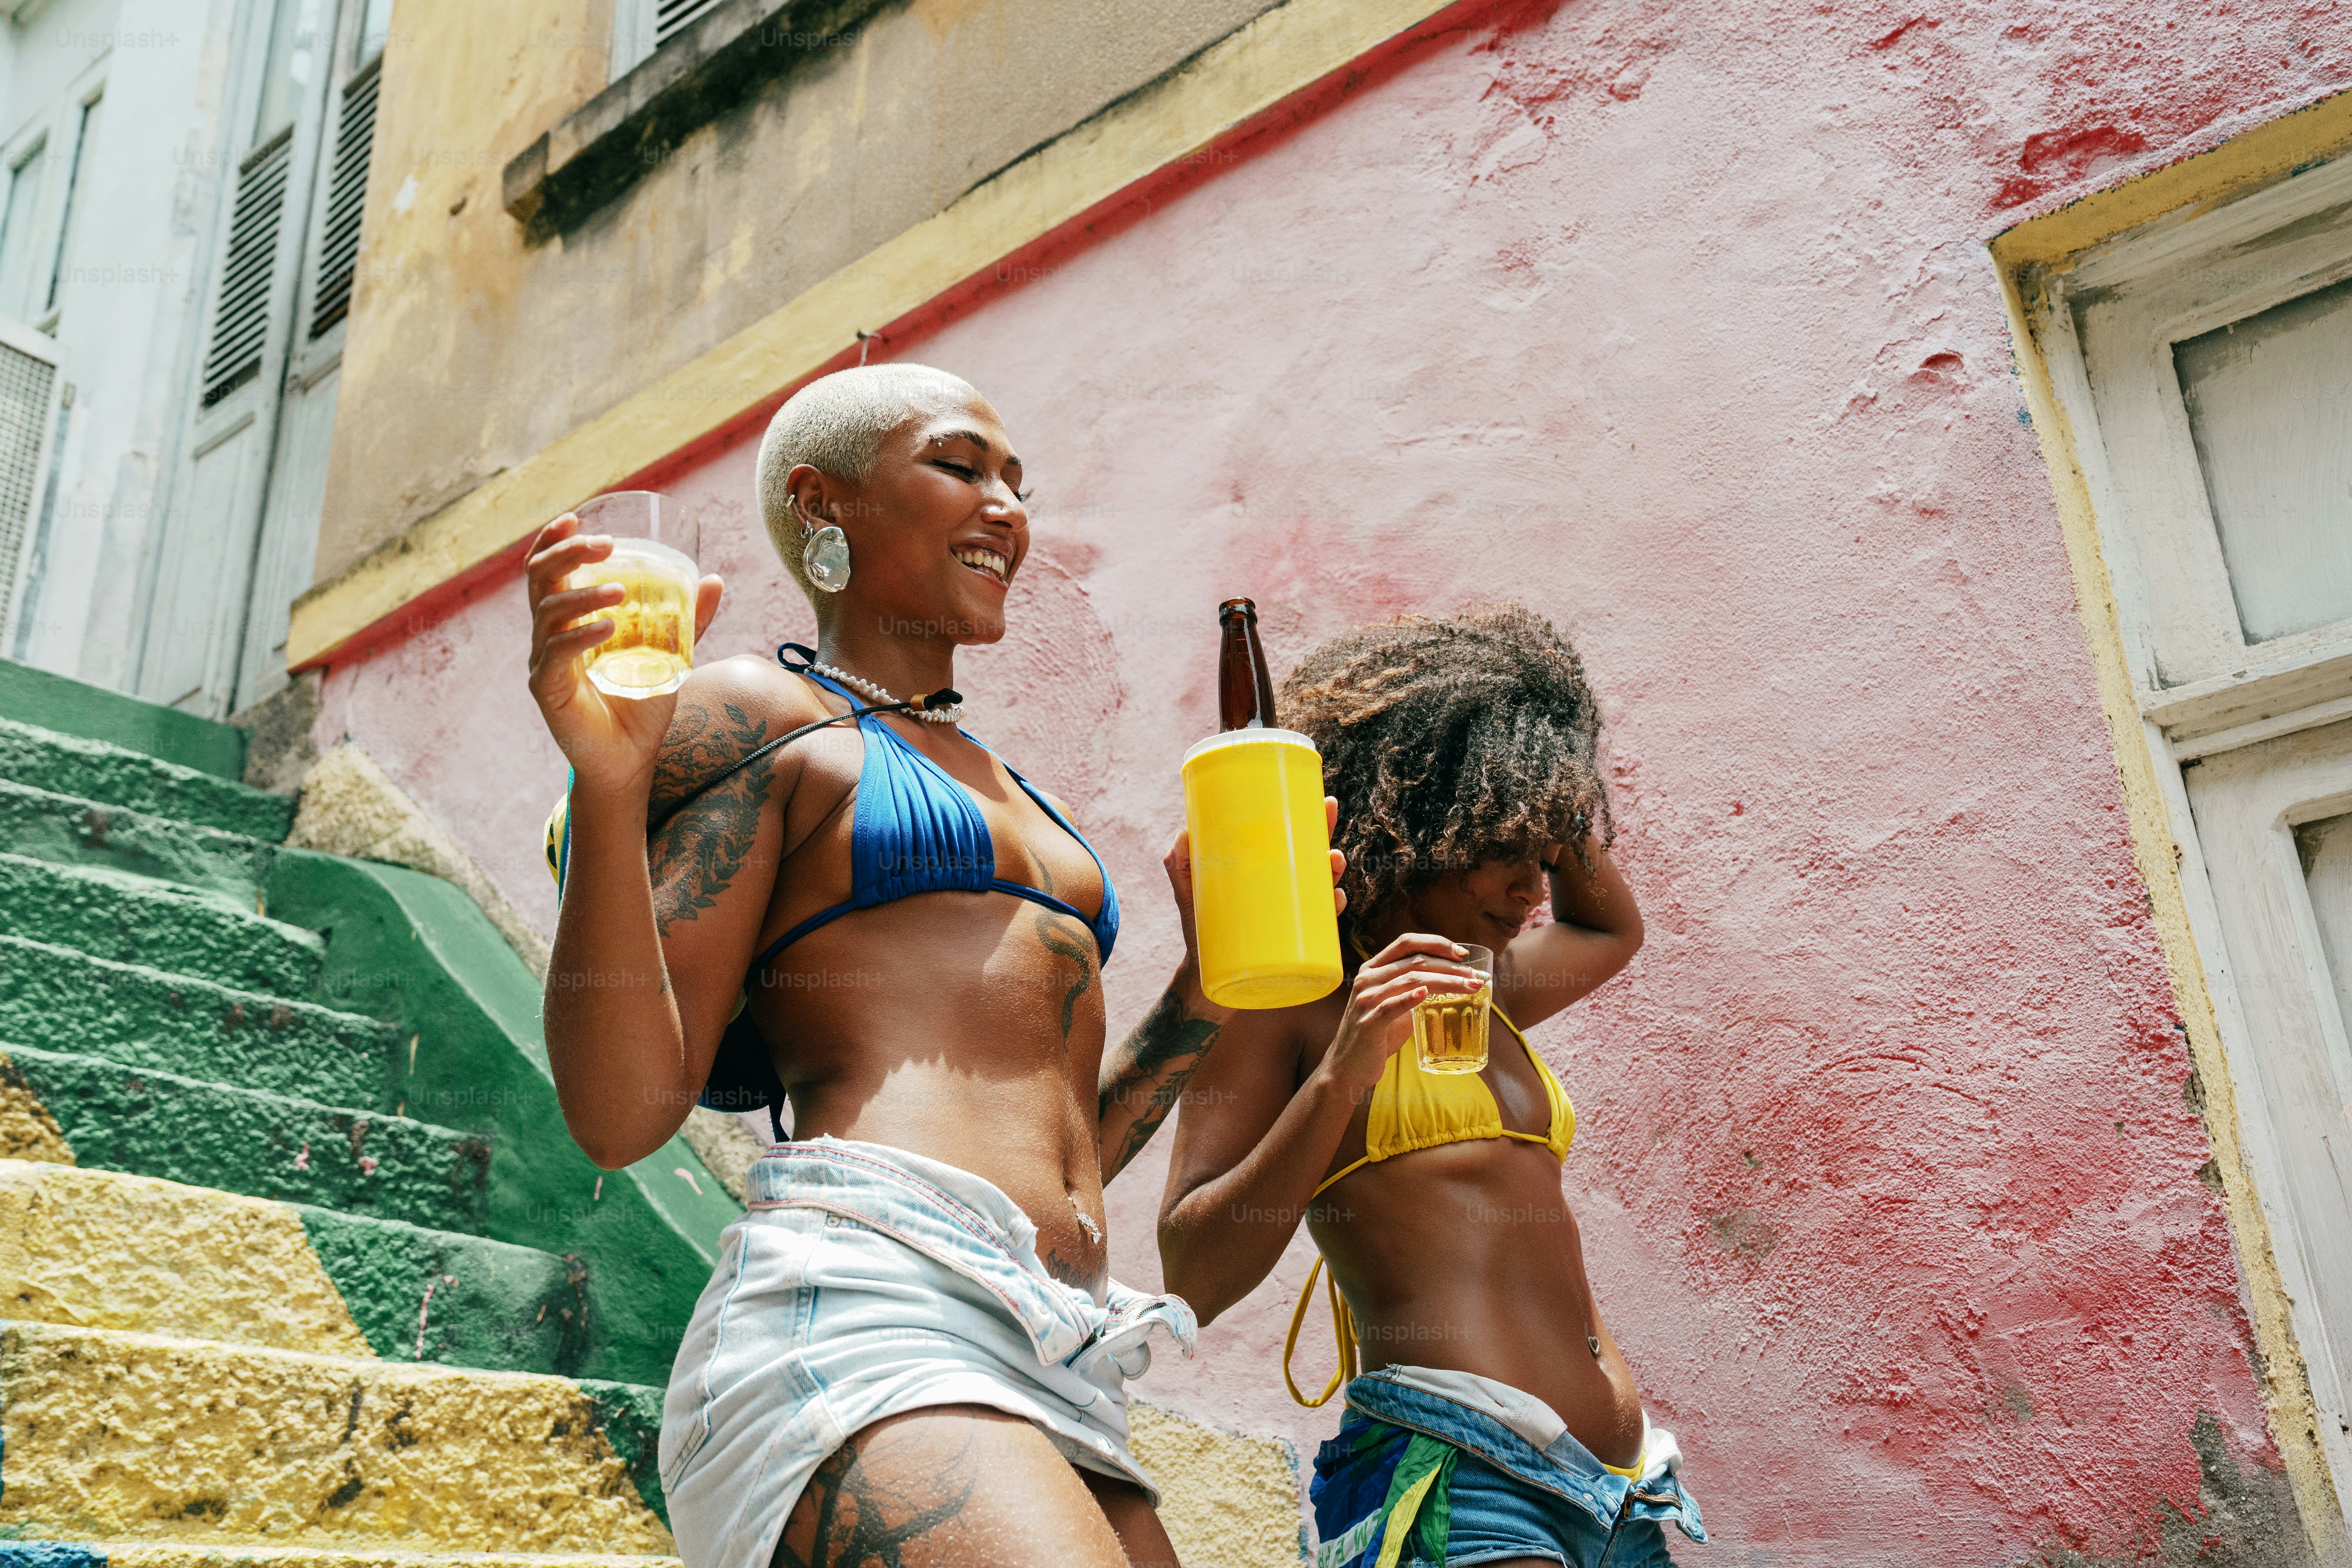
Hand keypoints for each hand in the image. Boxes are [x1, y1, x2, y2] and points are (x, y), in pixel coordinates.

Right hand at [525, 512, 724, 796]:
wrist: (630, 760)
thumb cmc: (641, 705)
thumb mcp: (669, 654)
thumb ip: (687, 620)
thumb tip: (714, 580)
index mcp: (567, 621)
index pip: (546, 571)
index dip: (552, 541)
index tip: (574, 519)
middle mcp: (547, 637)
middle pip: (541, 580)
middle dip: (567, 554)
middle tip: (604, 545)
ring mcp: (543, 663)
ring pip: (548, 614)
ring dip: (584, 596)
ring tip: (620, 591)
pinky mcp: (547, 690)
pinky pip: (556, 654)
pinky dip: (582, 636)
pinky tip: (609, 627)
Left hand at [1163, 796, 1347, 967]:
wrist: (1204, 980)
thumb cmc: (1200, 930)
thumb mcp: (1188, 893)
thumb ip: (1178, 864)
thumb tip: (1183, 834)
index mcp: (1262, 872)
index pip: (1288, 839)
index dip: (1307, 818)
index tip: (1319, 798)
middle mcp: (1281, 890)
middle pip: (1311, 856)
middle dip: (1326, 833)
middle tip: (1330, 814)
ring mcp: (1289, 915)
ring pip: (1320, 886)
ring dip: (1332, 869)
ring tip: (1333, 859)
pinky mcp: (1294, 942)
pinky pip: (1321, 924)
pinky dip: (1330, 910)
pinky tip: (1334, 899)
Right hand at [1317, 933, 1482, 1095]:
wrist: (1348, 1067)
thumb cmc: (1377, 1035)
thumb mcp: (1395, 1005)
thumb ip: (1415, 991)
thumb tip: (1454, 984)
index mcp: (1373, 968)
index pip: (1406, 943)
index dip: (1436, 943)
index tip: (1462, 953)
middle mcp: (1367, 978)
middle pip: (1415, 961)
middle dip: (1451, 966)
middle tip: (1477, 977)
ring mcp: (1366, 1000)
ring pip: (1411, 980)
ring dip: (1446, 982)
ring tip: (1470, 987)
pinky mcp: (1368, 1023)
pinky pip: (1391, 1006)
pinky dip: (1410, 999)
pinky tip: (1427, 995)